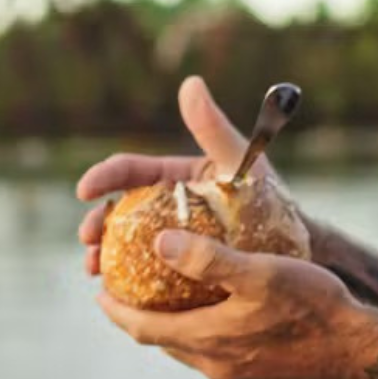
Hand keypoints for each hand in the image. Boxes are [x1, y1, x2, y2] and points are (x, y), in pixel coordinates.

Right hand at [75, 76, 292, 275]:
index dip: (103, 176)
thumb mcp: (241, 161)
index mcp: (174, 176)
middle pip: (118, 210)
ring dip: (103, 254)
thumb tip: (191, 83)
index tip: (84, 189)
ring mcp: (170, 238)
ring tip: (94, 269)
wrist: (293, 249)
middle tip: (87, 239)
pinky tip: (118, 295)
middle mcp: (166, 206)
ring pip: (125, 244)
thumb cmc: (268, 199)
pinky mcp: (176, 268)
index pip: (130, 171)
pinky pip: (143, 274)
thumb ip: (214, 127)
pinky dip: (126, 281)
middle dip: (95, 222)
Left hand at [94, 228, 377, 378]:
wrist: (366, 357)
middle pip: (167, 343)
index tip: (98, 294)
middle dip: (145, 320)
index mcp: (208, 342)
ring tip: (177, 307)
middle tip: (132, 296)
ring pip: (197, 356)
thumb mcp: (260, 271)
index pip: (144, 329)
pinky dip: (213, 343)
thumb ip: (207, 258)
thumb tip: (159, 241)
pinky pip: (226, 364)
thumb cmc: (316, 307)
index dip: (117, 311)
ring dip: (180, 332)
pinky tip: (229, 326)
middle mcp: (219, 370)